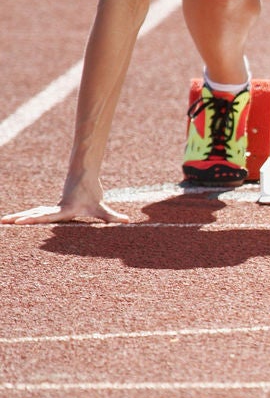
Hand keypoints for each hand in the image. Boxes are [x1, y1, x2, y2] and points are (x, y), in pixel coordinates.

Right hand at [3, 181, 130, 224]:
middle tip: (4, 221)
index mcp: (64, 210)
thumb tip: (129, 220)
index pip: (47, 216)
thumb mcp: (101, 207)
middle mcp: (55, 209)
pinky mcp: (51, 208)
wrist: (84, 176)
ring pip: (33, 212)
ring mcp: (51, 207)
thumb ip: (113, 216)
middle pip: (35, 213)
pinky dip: (26, 215)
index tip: (20, 221)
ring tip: (4, 221)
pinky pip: (36, 212)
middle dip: (20, 218)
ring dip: (19, 216)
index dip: (33, 219)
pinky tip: (15, 220)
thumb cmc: (92, 193)